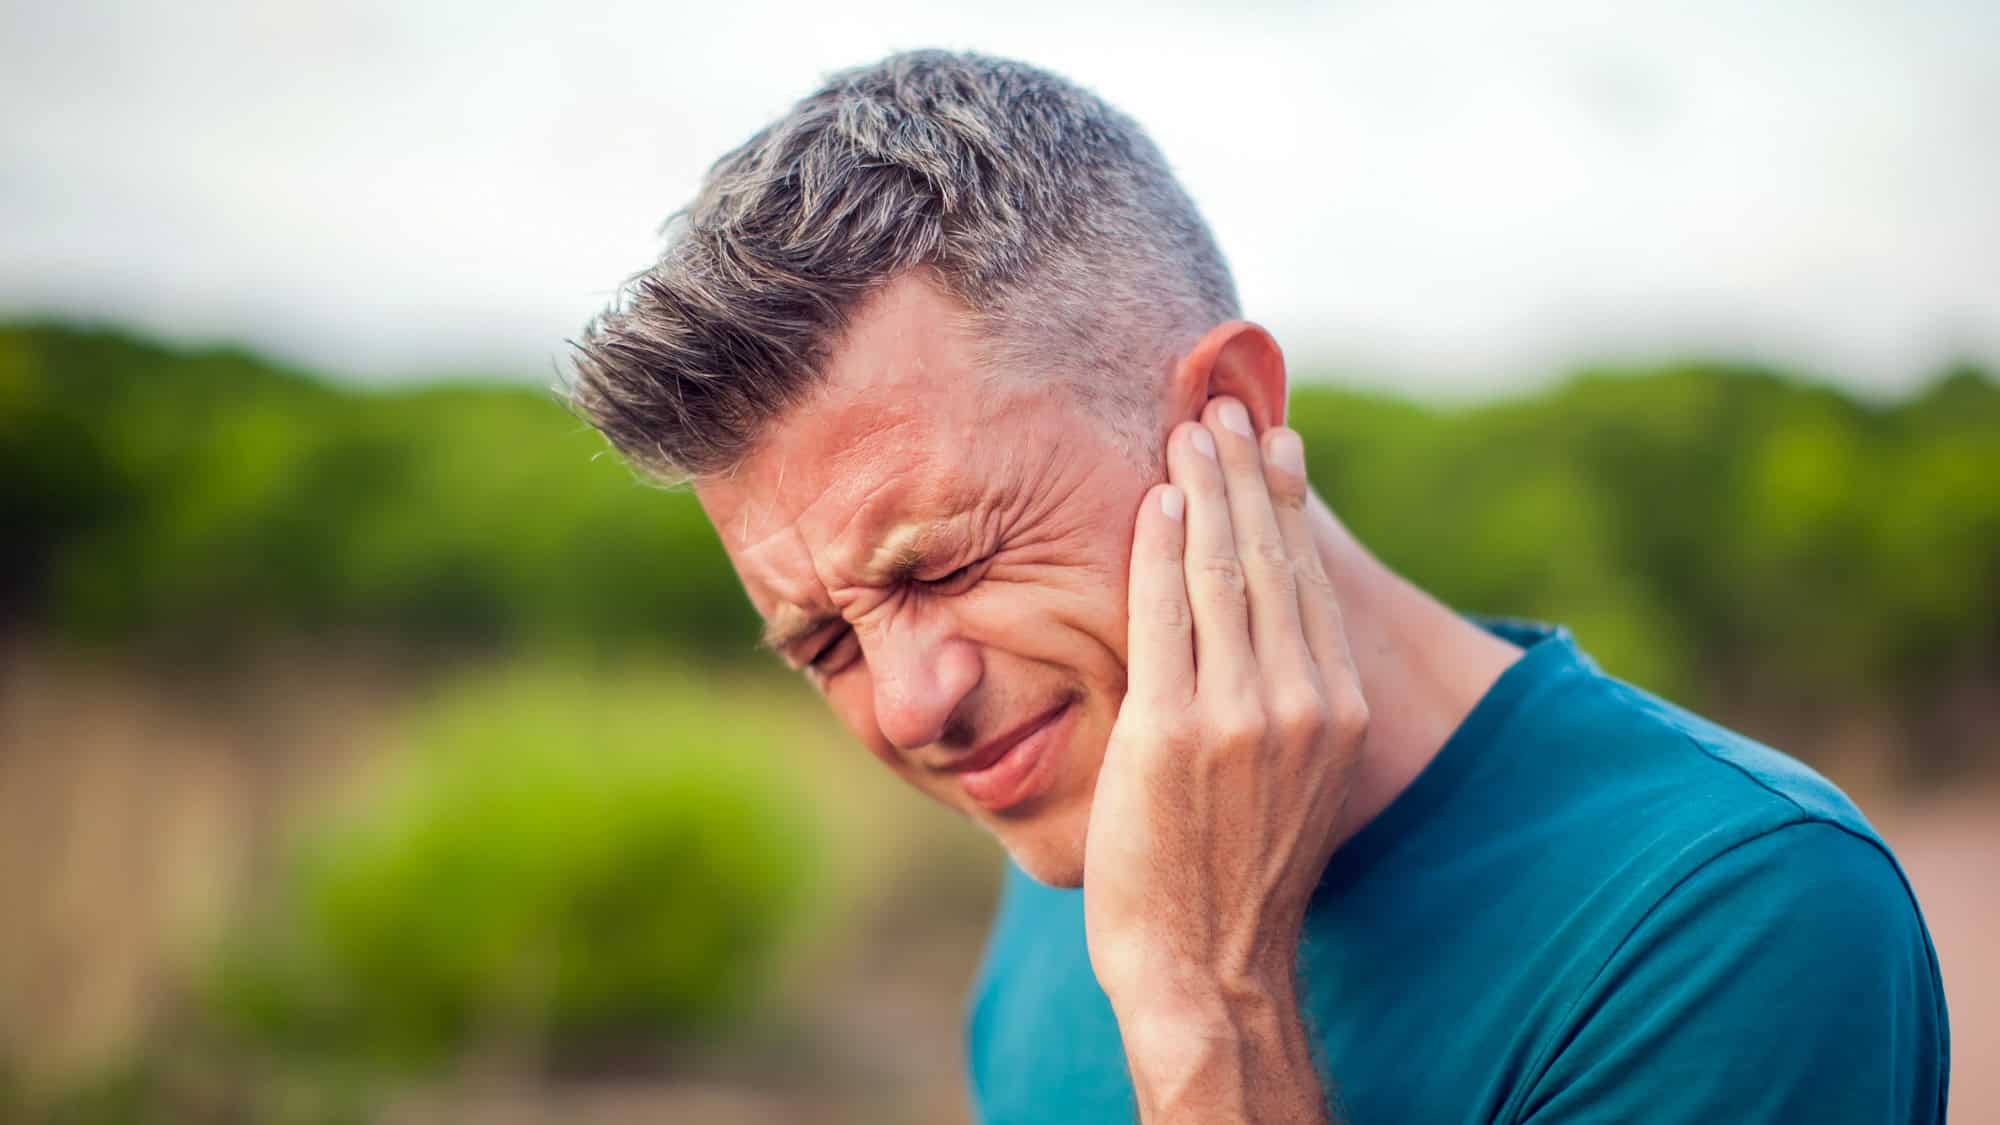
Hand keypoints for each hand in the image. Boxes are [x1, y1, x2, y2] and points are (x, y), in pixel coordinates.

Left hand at [1083, 397, 1366, 1114]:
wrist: (1209, 969)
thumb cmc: (1235, 878)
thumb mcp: (1288, 783)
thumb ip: (1282, 708)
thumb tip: (1258, 647)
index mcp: (1337, 712)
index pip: (1309, 582)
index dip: (1287, 505)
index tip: (1274, 445)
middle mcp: (1305, 701)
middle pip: (1274, 559)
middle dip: (1247, 473)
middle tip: (1223, 407)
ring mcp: (1244, 714)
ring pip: (1227, 571)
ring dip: (1206, 488)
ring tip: (1189, 429)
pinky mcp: (1177, 731)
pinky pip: (1166, 615)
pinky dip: (1163, 549)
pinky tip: (1156, 500)